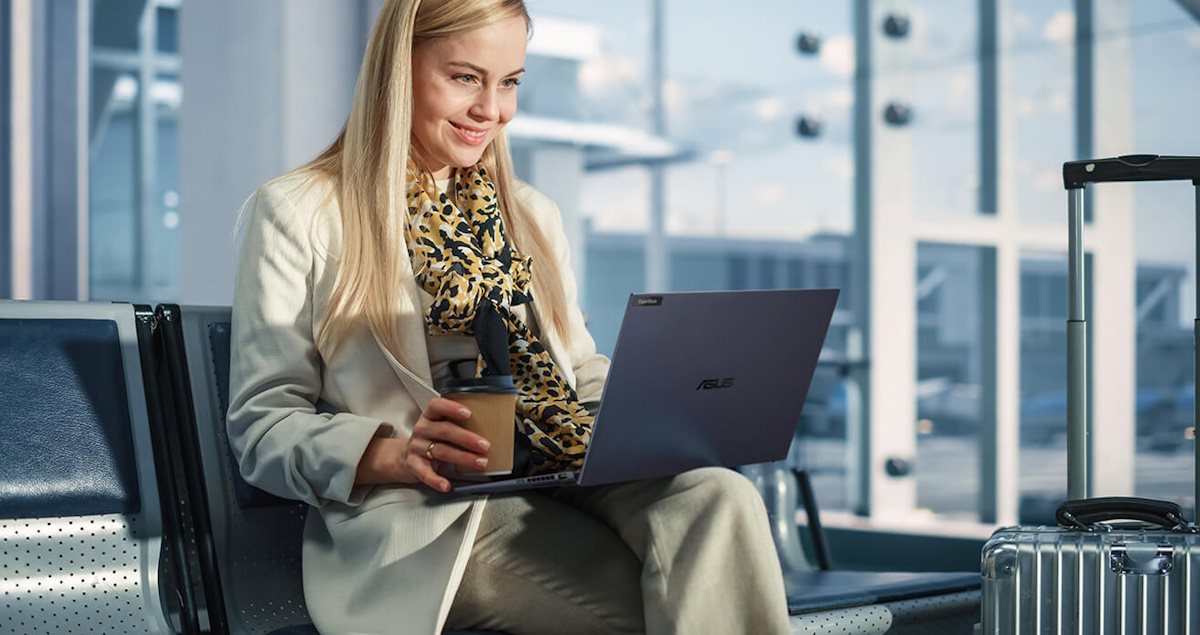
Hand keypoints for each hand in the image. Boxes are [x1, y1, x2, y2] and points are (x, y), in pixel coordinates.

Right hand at [356, 397, 491, 491]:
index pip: (436, 406)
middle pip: (444, 431)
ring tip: (480, 463)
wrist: (402, 457)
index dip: (451, 408)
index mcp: (429, 416)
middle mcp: (422, 429)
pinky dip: (436, 480)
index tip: (468, 413)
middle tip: (485, 445)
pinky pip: (425, 473)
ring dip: (463, 458)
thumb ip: (457, 424)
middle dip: (467, 438)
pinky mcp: (413, 465)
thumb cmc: (430, 439)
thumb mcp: (439, 426)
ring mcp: (416, 447)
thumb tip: (491, 427)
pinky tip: (446, 485)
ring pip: (441, 451)